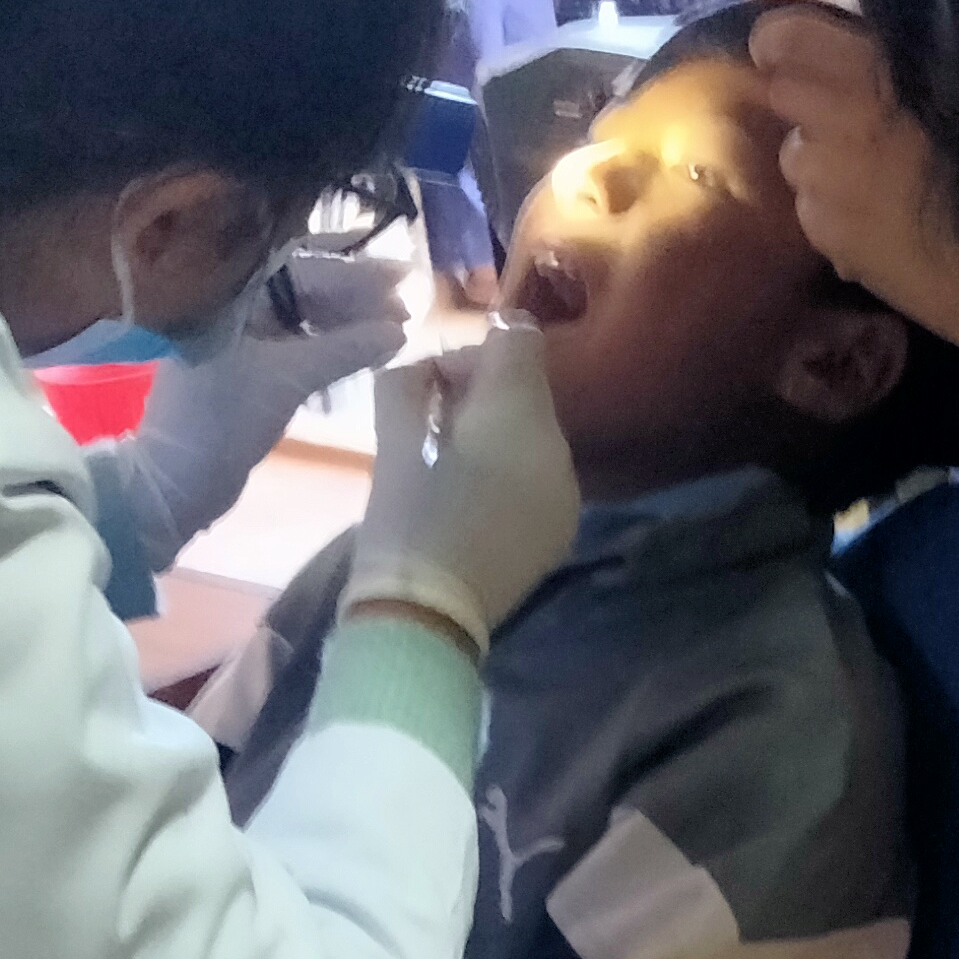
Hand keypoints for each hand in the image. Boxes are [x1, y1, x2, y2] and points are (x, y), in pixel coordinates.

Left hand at [97, 253, 409, 574]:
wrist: (177, 485)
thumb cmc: (223, 422)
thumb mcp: (289, 379)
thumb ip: (345, 349)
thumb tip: (399, 331)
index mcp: (227, 292)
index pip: (302, 269)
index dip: (356, 276)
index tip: (401, 280)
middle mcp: (229, 304)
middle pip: (304, 289)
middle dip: (358, 298)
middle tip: (410, 302)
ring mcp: (234, 337)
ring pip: (302, 318)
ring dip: (348, 324)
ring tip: (396, 328)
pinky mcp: (242, 368)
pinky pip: (293, 344)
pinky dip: (327, 347)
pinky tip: (364, 351)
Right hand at [346, 316, 581, 653]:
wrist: (426, 619)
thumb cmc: (402, 523)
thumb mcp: (391, 442)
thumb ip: (407, 384)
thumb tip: (422, 366)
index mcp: (516, 414)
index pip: (518, 339)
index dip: (471, 351)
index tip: (433, 388)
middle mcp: (557, 444)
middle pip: (527, 387)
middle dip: (479, 395)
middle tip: (429, 429)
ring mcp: (567, 489)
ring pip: (535, 432)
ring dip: (496, 434)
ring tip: (448, 469)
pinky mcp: (563, 527)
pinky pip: (541, 474)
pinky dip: (512, 473)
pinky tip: (473, 502)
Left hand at [750, 8, 958, 371]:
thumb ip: (908, 64)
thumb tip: (863, 49)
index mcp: (876, 71)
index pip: (783, 38)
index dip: (783, 44)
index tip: (795, 54)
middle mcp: (836, 120)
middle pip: (783, 96)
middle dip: (808, 103)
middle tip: (855, 121)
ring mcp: (824, 183)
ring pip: (796, 156)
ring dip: (822, 161)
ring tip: (875, 180)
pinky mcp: (827, 237)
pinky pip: (812, 209)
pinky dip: (835, 213)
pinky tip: (882, 225)